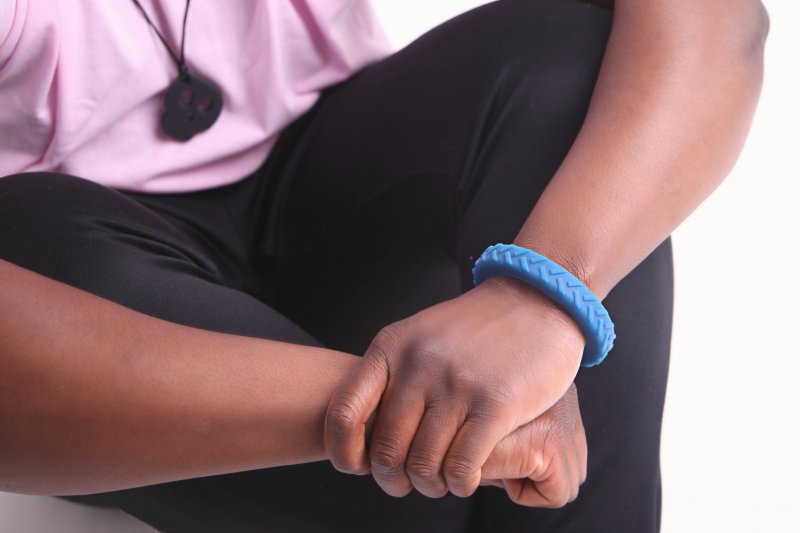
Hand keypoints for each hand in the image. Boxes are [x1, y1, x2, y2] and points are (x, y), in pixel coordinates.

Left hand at [324, 275, 585, 497]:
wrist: (535, 300)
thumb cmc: (476, 327)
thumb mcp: (419, 335)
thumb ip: (390, 374)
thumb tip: (361, 430)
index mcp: (391, 347)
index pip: (343, 413)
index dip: (342, 451)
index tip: (359, 466)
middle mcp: (418, 364)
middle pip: (386, 449)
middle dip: (393, 479)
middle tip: (409, 482)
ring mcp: (457, 383)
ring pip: (424, 464)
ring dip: (430, 485)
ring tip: (441, 480)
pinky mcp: (497, 403)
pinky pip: (463, 465)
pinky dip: (460, 483)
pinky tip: (467, 477)